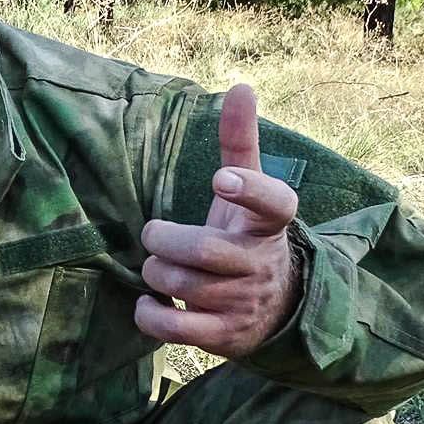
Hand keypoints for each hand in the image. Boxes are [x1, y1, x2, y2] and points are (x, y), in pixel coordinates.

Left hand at [136, 82, 302, 356]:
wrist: (274, 310)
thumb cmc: (247, 238)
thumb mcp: (249, 193)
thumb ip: (241, 143)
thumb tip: (241, 87)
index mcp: (269, 225)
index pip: (273, 204)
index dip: (249, 190)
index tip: (222, 179)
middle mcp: (260, 264)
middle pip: (202, 250)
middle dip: (165, 239)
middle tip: (156, 235)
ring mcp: (242, 304)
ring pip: (182, 285)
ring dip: (155, 271)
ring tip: (157, 266)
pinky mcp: (221, 337)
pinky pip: (173, 327)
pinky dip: (149, 313)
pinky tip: (150, 300)